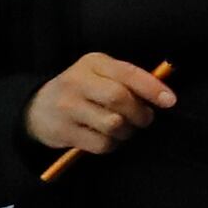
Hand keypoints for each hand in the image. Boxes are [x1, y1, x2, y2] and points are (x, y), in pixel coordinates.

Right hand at [24, 54, 175, 157]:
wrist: (37, 108)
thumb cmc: (82, 90)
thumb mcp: (101, 74)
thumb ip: (127, 80)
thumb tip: (162, 95)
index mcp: (93, 63)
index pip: (127, 73)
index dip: (152, 88)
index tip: (170, 101)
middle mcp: (77, 82)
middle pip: (119, 98)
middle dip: (140, 113)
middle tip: (144, 119)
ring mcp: (67, 107)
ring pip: (113, 124)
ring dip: (127, 131)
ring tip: (124, 128)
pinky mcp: (63, 131)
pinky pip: (101, 143)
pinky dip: (112, 144)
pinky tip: (108, 138)